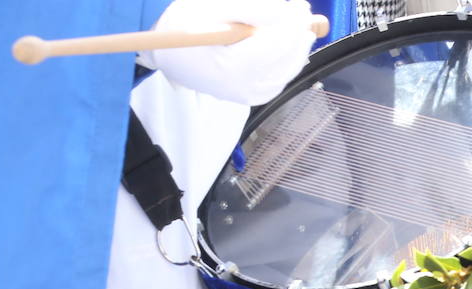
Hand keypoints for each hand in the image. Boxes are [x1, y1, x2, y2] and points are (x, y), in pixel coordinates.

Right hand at [143, 0, 316, 106]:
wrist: (170, 54)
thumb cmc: (186, 26)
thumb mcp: (213, 8)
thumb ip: (251, 8)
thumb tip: (284, 12)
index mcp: (231, 67)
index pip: (275, 46)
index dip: (292, 26)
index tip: (301, 8)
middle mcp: (243, 88)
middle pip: (286, 59)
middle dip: (298, 33)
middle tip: (302, 9)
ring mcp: (250, 96)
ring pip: (288, 69)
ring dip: (297, 46)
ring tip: (298, 23)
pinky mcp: (254, 97)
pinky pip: (280, 77)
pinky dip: (288, 59)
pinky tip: (289, 43)